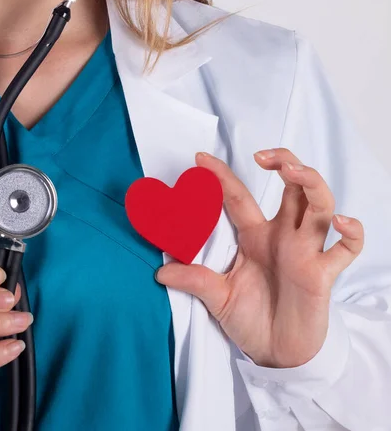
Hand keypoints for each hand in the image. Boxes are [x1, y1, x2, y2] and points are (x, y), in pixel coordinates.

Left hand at [156, 149, 363, 367]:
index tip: (200, 158)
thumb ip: (194, 280)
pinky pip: (346, 248)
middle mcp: (283, 237)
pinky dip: (351, 233)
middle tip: (263, 157)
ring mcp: (305, 251)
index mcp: (255, 237)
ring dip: (311, 184)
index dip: (222, 176)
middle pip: (292, 188)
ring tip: (293, 172)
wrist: (275, 353)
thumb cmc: (250, 319)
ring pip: (320, 205)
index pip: (239, 198)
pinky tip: (340, 222)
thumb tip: (160, 273)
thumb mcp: (217, 297)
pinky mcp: (323, 273)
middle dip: (284, 163)